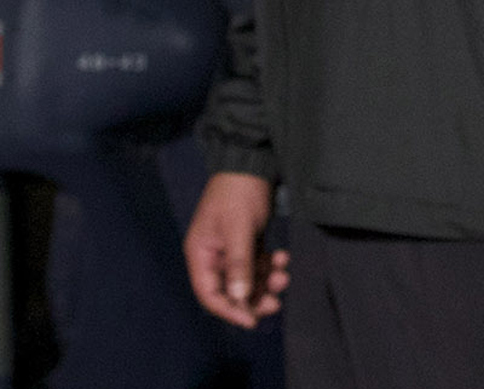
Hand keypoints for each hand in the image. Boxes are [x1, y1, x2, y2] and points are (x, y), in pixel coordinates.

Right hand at [183, 171, 288, 327]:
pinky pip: (257, 263)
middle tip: (275, 302)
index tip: (251, 320)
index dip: (228, 310)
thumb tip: (238, 297)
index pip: (209, 293)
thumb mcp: (238, 228)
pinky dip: (269, 265)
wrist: (252, 163)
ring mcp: (230, 249)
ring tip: (283, 274)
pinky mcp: (247, 242)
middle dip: (253, 297)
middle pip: (230, 290)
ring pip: (247, 278)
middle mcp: (213, 255)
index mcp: (200, 254)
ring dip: (265, 280)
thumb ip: (238, 263)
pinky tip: (283, 258)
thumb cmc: (238, 193)